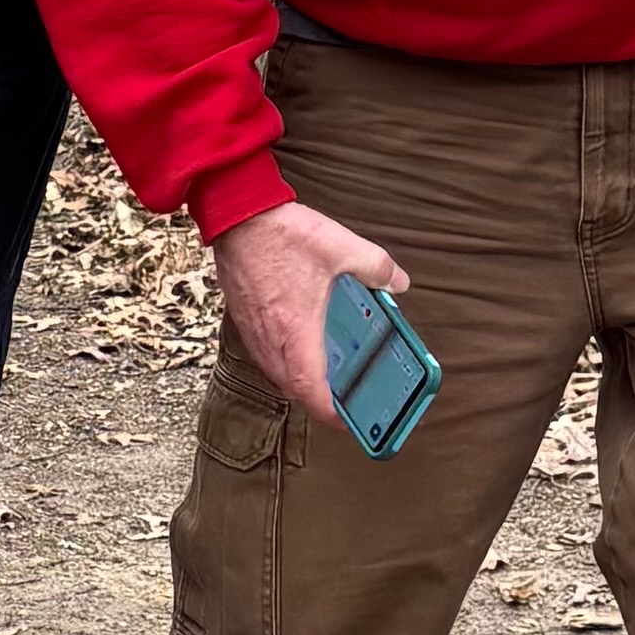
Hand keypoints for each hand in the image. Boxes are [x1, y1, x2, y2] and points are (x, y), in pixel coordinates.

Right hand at [211, 199, 409, 422]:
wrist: (236, 213)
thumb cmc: (283, 233)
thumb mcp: (342, 247)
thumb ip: (377, 268)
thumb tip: (398, 283)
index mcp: (296, 331)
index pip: (310, 390)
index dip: (329, 413)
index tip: (348, 421)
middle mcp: (271, 339)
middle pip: (293, 389)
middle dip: (318, 400)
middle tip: (344, 400)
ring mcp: (253, 330)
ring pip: (276, 373)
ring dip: (300, 381)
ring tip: (326, 376)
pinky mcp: (243, 319)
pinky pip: (265, 354)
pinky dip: (284, 361)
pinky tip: (301, 344)